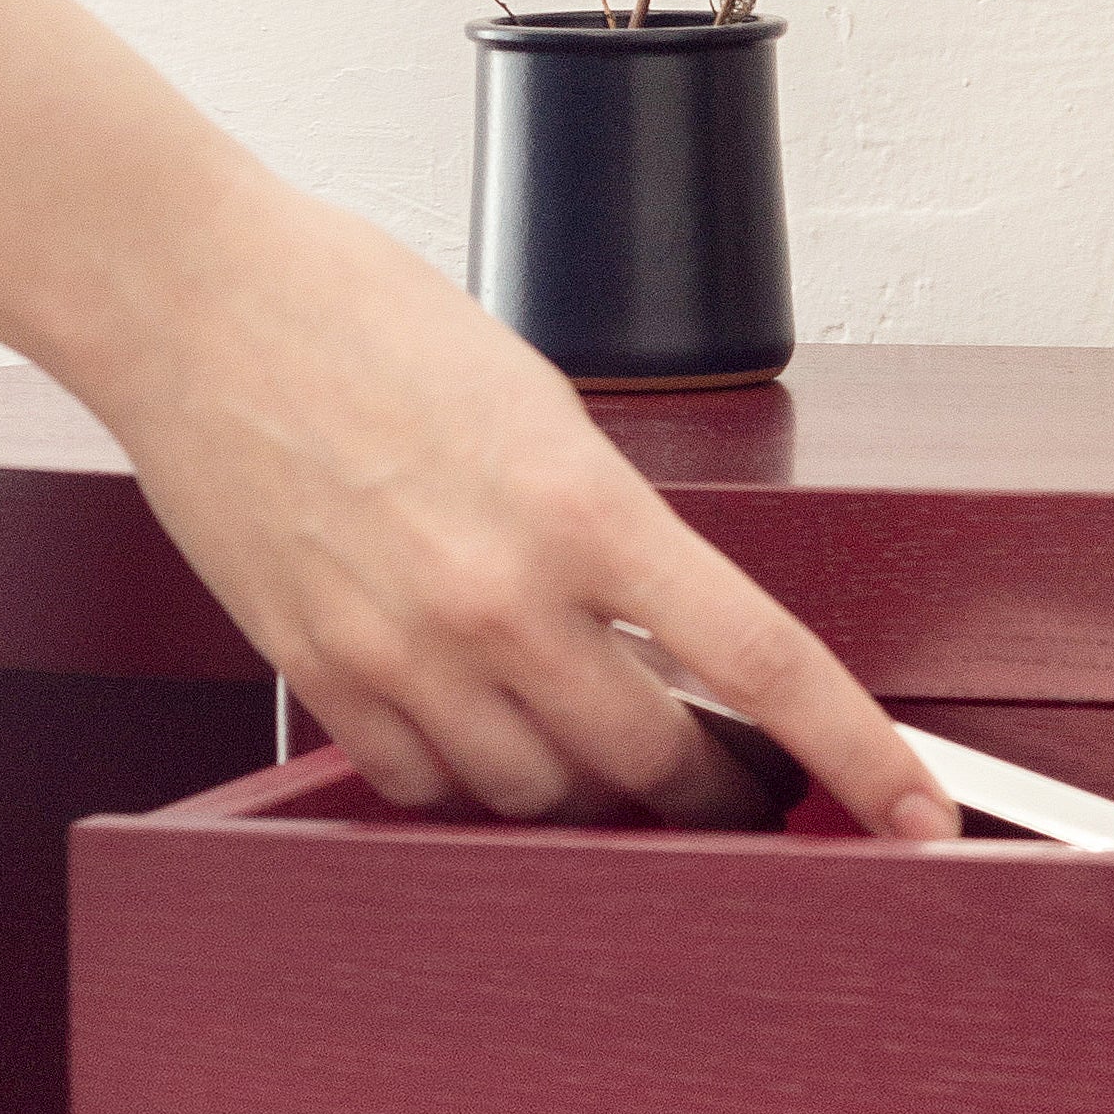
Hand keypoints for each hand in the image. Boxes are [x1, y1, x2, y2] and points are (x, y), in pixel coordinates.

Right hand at [0, 0, 952, 837]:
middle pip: (656, 765)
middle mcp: (502, 598)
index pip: (764, 666)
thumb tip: (665, 629)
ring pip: (542, 799)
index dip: (858, 756)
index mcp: (583, 507)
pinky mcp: (321, 677)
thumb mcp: (537, 402)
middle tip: (721, 770)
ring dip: (585, 790)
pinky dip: (471, 777)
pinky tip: (475, 722)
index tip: (915, 813)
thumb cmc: (364, 316)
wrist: (198, 300)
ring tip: (585, 734)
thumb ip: (606, 526)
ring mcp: (405, 651)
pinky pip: (428, 787)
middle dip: (706, 783)